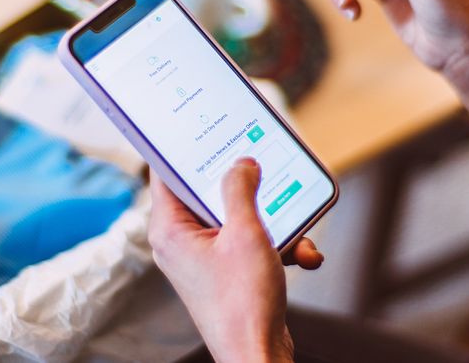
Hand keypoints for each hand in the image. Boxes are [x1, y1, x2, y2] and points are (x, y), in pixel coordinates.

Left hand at [148, 158, 322, 362]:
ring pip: (236, 218)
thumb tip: (241, 164)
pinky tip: (302, 254)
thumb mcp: (245, 234)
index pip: (167, 174)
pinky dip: (276, 245)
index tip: (200, 128)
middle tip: (262, 167)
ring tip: (294, 232)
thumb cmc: (242, 304)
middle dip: (244, 186)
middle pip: (208, 192)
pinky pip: (250, 242)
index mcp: (170, 230)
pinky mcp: (226, 271)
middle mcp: (181, 242)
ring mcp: (204, 258)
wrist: (258, 355)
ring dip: (271, 221)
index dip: (183, 149)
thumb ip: (240, 190)